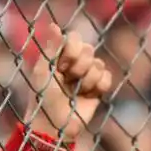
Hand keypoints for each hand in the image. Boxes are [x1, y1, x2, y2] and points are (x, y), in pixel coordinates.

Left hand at [25, 24, 111, 142]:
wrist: (54, 125)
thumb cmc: (42, 97)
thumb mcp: (43, 70)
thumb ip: (51, 47)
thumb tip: (54, 25)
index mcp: (59, 55)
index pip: (75, 38)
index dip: (71, 51)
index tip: (60, 66)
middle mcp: (74, 62)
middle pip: (89, 49)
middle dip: (78, 66)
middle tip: (67, 80)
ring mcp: (87, 75)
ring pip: (99, 64)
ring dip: (86, 80)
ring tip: (75, 91)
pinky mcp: (98, 89)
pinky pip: (108, 77)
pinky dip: (98, 87)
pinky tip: (87, 96)